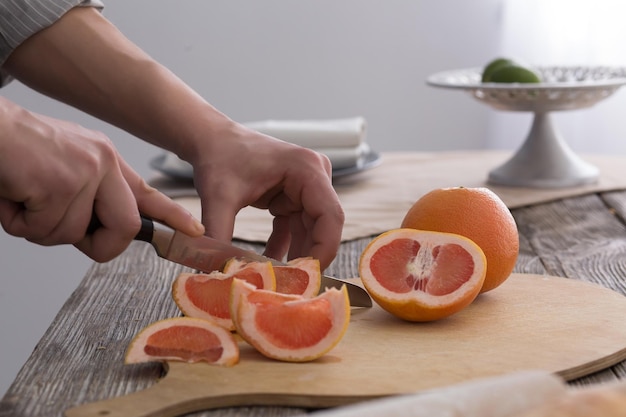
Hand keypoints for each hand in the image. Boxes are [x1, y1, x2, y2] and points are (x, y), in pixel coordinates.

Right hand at [0, 98, 203, 260]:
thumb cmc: (15, 152)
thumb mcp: (63, 167)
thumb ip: (86, 196)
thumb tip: (92, 230)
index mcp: (105, 160)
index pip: (147, 193)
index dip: (171, 216)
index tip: (195, 231)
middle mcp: (102, 163)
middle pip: (126, 227)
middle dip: (97, 245)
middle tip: (58, 229)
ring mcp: (84, 172)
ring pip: (72, 234)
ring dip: (38, 228)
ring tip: (21, 198)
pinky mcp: (59, 183)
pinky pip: (43, 228)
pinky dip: (18, 222)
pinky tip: (11, 194)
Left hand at [189, 123, 344, 269]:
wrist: (211, 140)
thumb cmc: (218, 157)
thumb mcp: (218, 197)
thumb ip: (219, 234)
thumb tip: (217, 272)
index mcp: (307, 169)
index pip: (330, 216)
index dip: (324, 249)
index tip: (307, 278)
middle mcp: (315, 177)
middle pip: (323, 227)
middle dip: (307, 258)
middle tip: (290, 287)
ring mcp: (307, 188)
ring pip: (311, 231)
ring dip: (295, 256)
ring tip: (278, 282)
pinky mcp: (294, 198)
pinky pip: (295, 229)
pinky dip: (283, 247)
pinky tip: (268, 266)